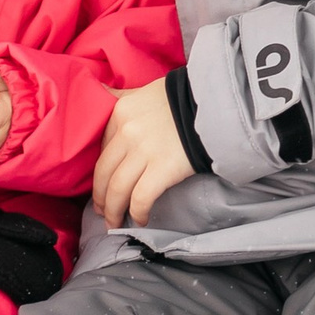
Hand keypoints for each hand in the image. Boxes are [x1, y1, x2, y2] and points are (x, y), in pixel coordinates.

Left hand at [95, 77, 199, 227]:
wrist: (215, 104)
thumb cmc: (182, 98)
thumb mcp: (144, 91)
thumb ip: (120, 95)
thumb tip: (98, 90)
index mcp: (120, 113)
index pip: (102, 150)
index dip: (100, 172)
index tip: (103, 185)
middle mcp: (126, 132)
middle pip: (103, 173)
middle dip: (101, 198)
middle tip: (102, 211)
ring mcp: (143, 152)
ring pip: (117, 189)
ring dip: (113, 211)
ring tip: (115, 223)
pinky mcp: (162, 169)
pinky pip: (140, 198)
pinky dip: (137, 213)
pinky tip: (141, 220)